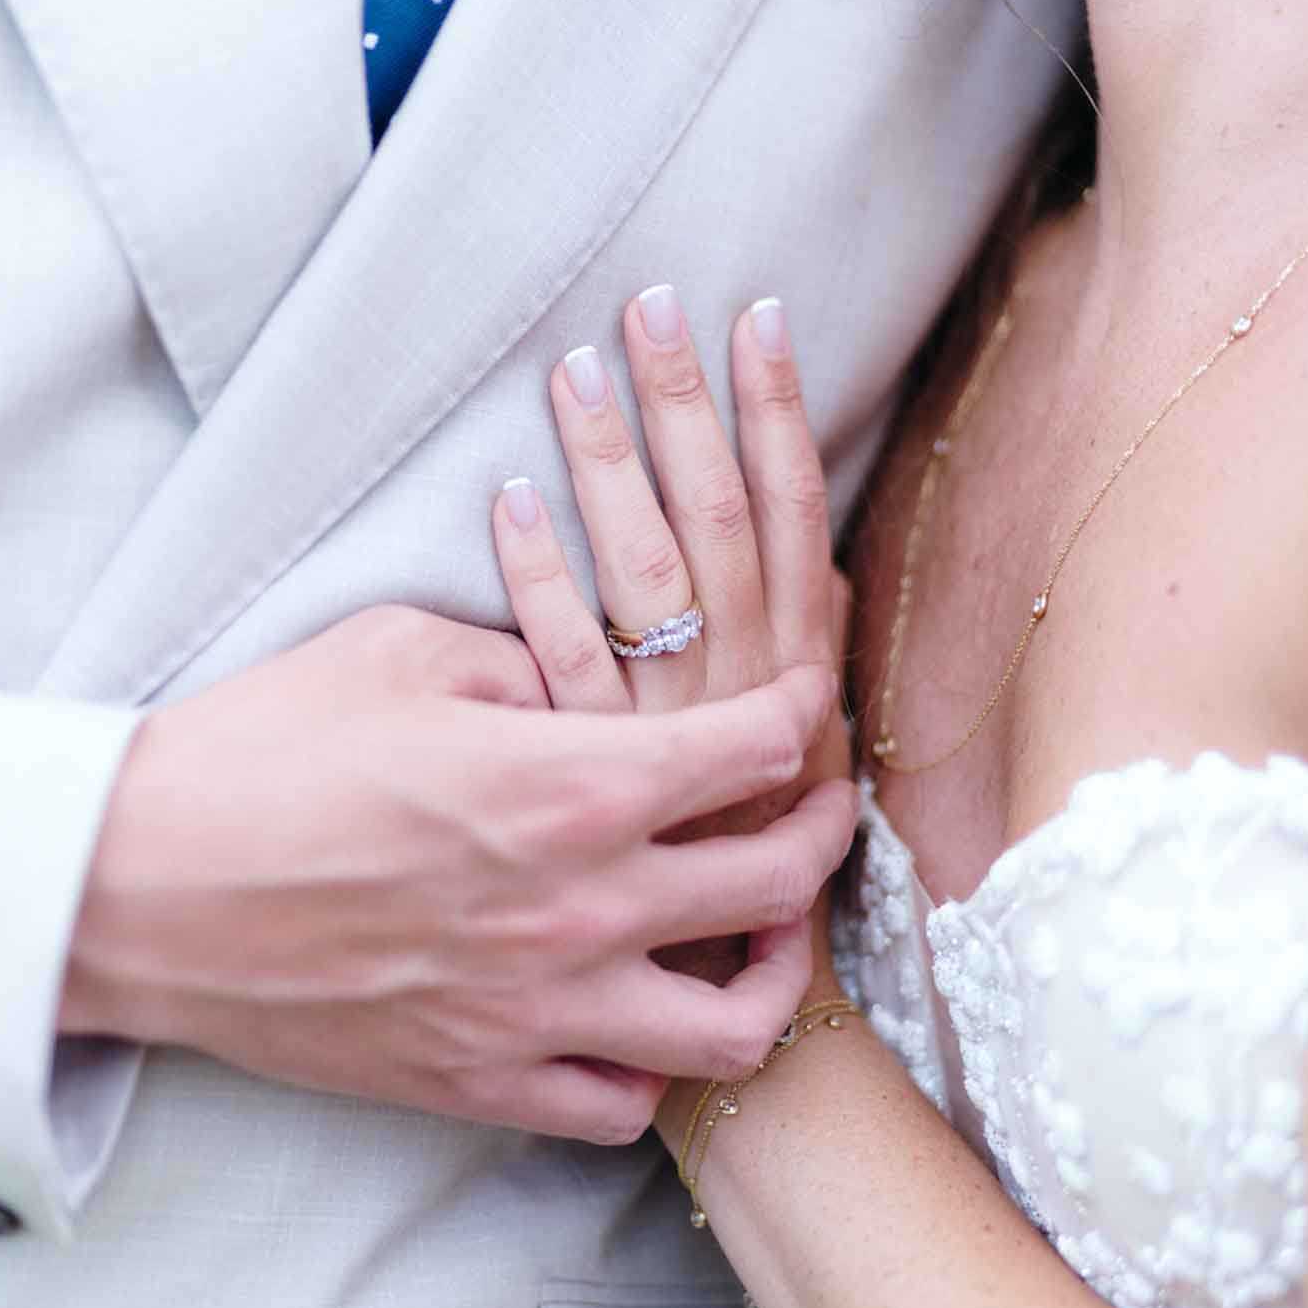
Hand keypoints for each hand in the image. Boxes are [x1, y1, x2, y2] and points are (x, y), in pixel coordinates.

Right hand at [62, 606, 853, 1143]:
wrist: (134, 887)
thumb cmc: (259, 751)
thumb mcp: (399, 650)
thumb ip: (526, 658)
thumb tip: (587, 684)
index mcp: (570, 784)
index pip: (753, 750)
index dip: (800, 717)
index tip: (804, 705)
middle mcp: (580, 907)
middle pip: (778, 883)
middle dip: (824, 832)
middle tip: (817, 806)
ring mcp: (537, 1011)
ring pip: (734, 1027)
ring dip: (775, 973)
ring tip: (763, 935)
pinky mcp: (479, 1082)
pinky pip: (621, 1106)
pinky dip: (656, 1067)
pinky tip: (642, 1018)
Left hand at [493, 285, 853, 977]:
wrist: (668, 1002)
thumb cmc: (716, 885)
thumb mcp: (776, 776)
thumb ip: (783, 676)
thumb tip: (796, 582)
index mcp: (788, 681)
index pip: (792, 518)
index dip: (778, 416)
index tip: (757, 322)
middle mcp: (732, 699)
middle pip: (717, 520)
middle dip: (691, 402)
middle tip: (657, 304)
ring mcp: (653, 735)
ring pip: (640, 567)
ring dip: (611, 457)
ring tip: (581, 365)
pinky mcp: (571, 775)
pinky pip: (557, 655)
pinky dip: (537, 570)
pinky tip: (511, 496)